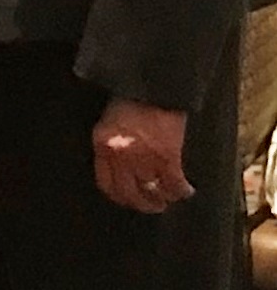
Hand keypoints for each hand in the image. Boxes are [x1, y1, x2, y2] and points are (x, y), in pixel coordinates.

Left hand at [92, 97, 192, 211]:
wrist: (154, 83)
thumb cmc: (133, 98)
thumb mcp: (110, 121)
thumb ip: (112, 145)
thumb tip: (122, 169)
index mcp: (103, 145)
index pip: (106, 182)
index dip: (119, 196)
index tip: (127, 199)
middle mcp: (120, 155)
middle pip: (129, 193)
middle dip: (141, 204)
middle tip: (151, 206)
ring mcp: (143, 157)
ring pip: (152, 192)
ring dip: (161, 200)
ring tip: (167, 200)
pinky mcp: (167, 155)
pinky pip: (173, 183)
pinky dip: (181, 191)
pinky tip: (186, 191)